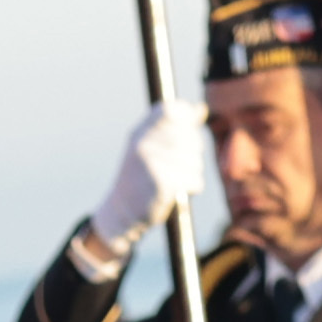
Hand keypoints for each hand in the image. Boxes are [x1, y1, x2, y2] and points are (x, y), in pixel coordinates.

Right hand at [93, 101, 214, 258]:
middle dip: (194, 153)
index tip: (187, 133)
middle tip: (184, 165)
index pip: (170, 111)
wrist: (121, 212)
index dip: (186, 119)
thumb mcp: (152, 147)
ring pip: (195, 161)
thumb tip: (200, 108)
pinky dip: (192, 187)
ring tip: (178, 180)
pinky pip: (194, 180)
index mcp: (140, 132)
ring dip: (194, 173)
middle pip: (189, 137)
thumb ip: (176, 127)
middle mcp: (143, 144)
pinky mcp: (161, 184)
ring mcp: (151, 163)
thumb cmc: (142, 177)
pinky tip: (179, 191)